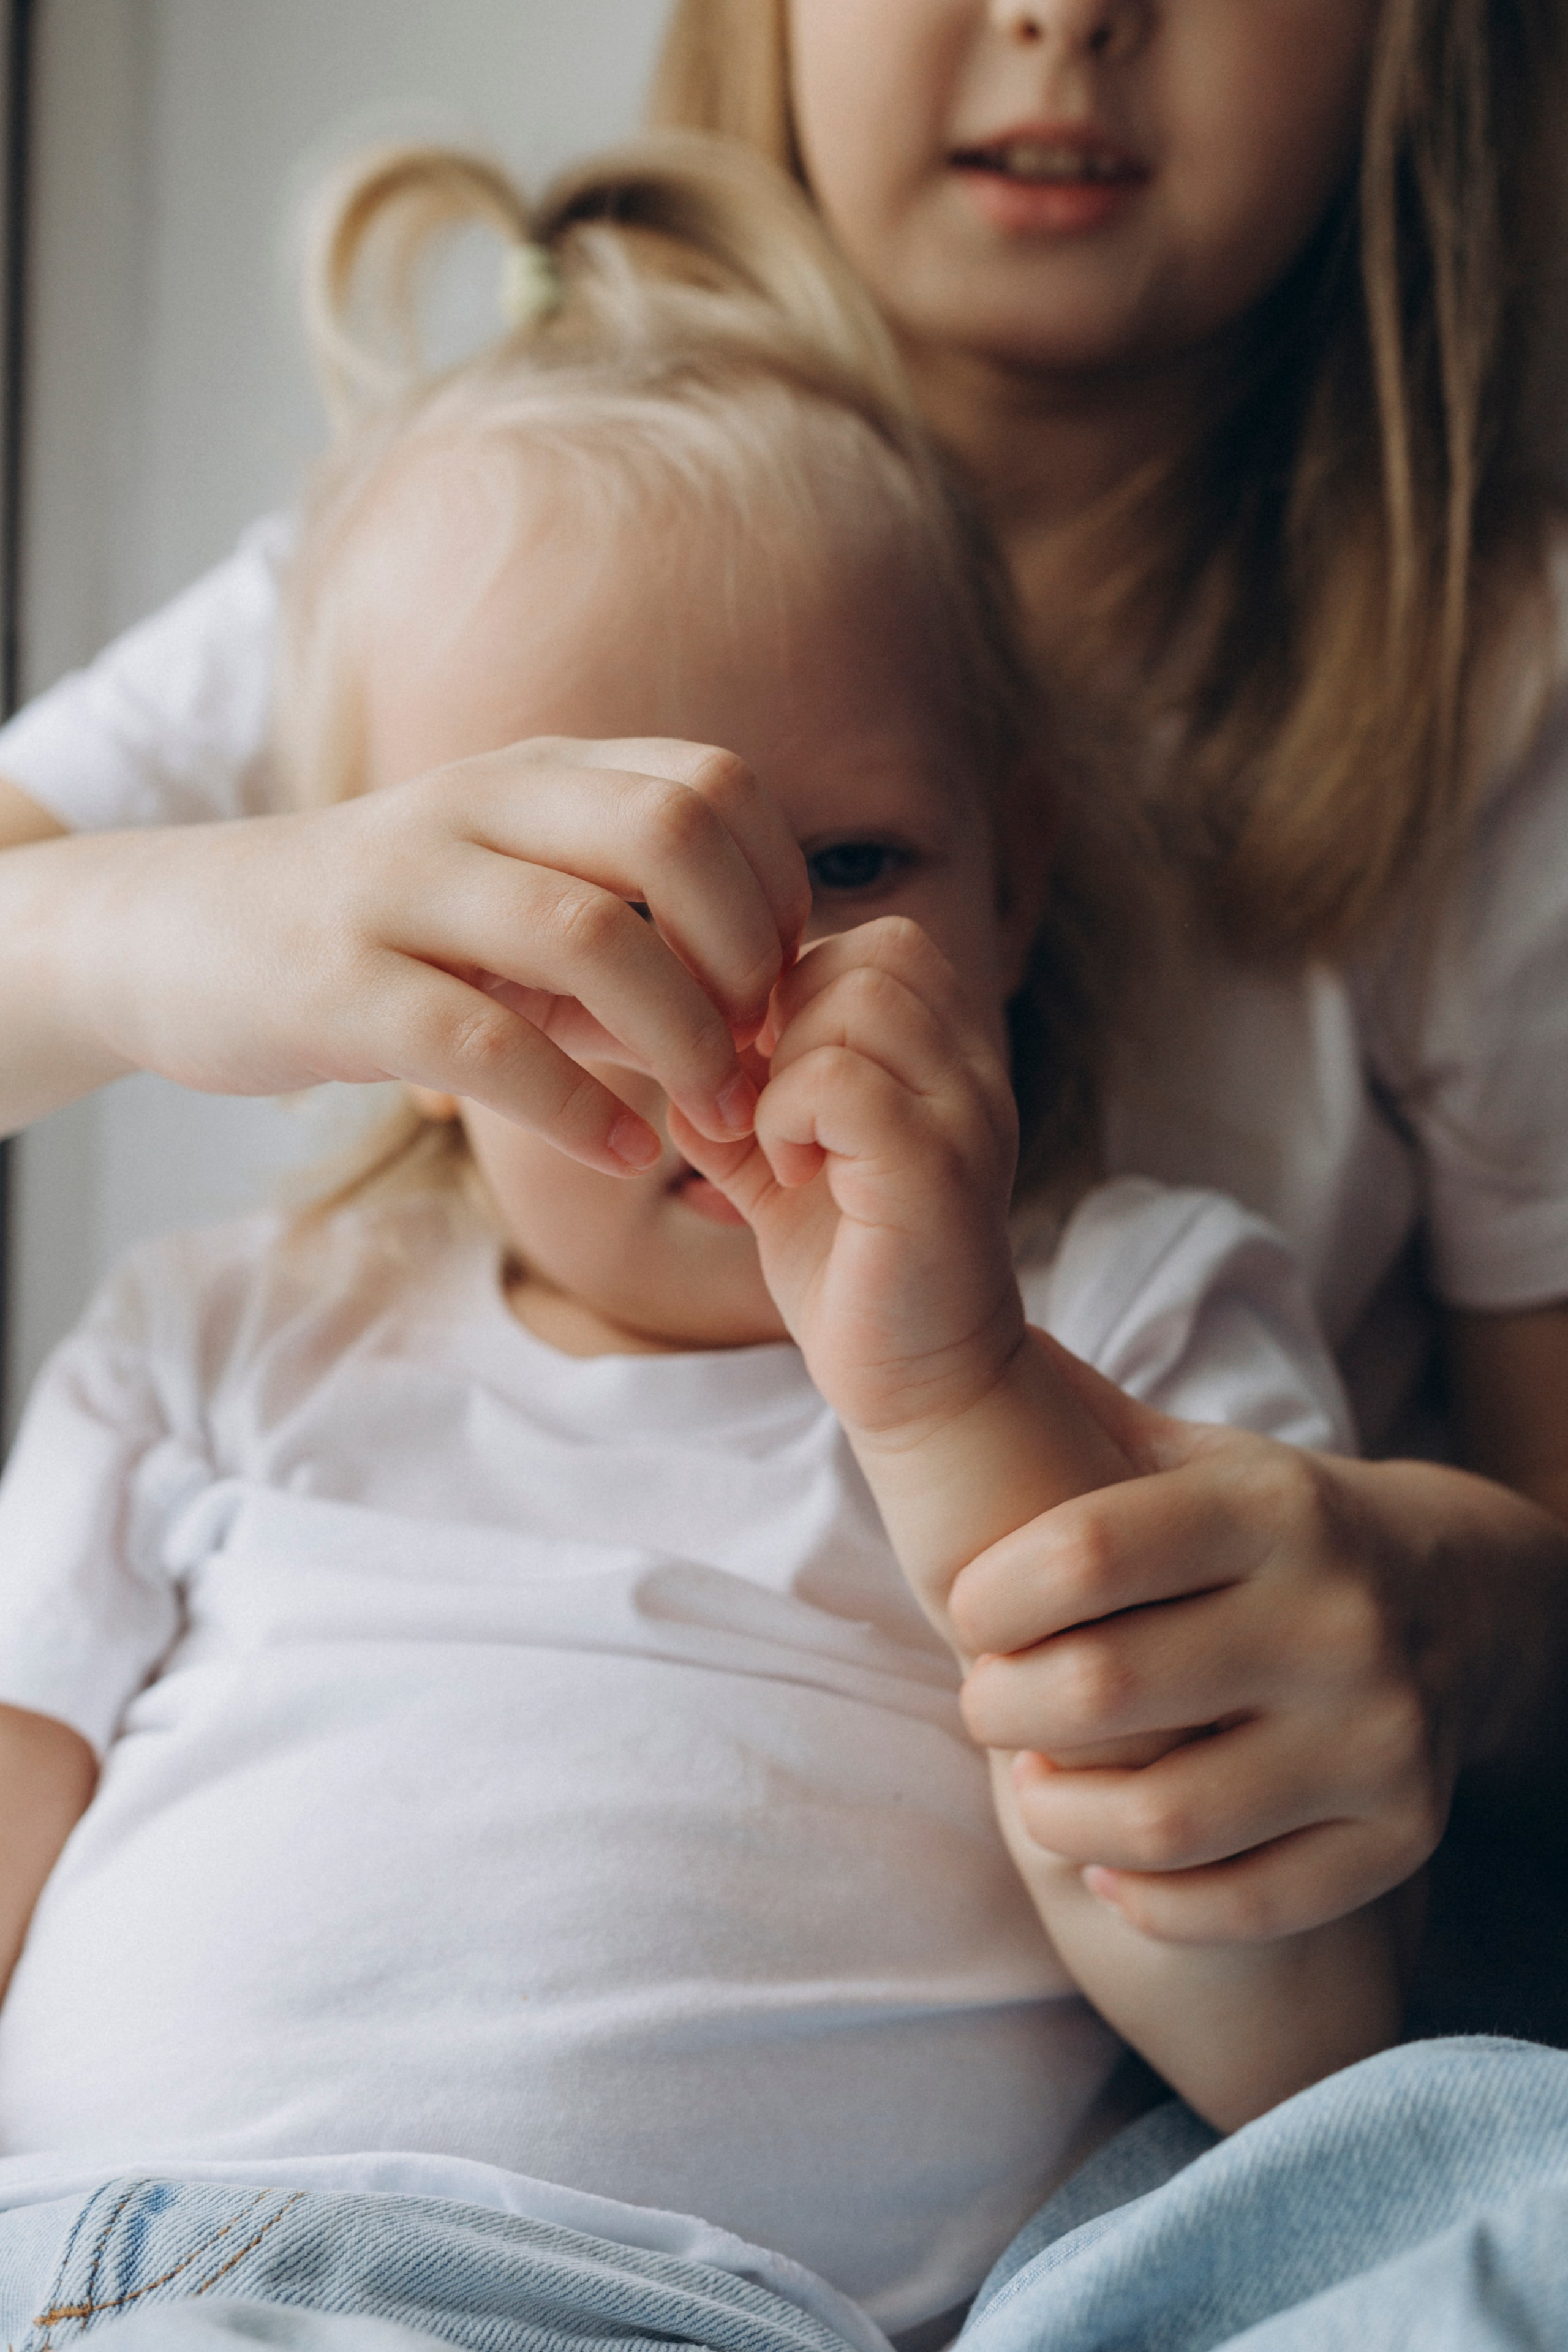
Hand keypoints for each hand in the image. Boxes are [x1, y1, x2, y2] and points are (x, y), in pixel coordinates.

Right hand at [37, 738, 807, 1166]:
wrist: (168, 935)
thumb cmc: (375, 932)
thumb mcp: (506, 901)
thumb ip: (627, 938)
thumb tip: (761, 1013)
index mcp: (532, 778)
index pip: (711, 786)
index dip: (776, 889)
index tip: (779, 987)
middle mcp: (476, 808)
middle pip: (671, 832)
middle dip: (748, 953)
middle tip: (758, 1051)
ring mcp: (402, 891)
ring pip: (593, 935)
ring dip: (682, 1039)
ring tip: (710, 1114)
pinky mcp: (339, 987)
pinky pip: (489, 1044)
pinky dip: (578, 1110)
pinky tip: (621, 1153)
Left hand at [671, 916, 1021, 1439]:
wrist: (918, 1385)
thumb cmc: (850, 1269)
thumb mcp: (779, 1160)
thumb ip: (739, 1094)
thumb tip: (668, 1043)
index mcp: (946, 1055)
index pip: (875, 943)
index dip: (794, 990)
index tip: (760, 1073)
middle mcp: (971, 1070)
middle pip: (872, 952)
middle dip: (788, 1019)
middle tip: (763, 1105)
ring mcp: (965, 1116)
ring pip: (856, 1000)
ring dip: (785, 1067)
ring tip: (780, 1143)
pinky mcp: (935, 1172)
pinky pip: (840, 1082)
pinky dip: (787, 1117)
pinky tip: (786, 1173)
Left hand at [951, 1343, 1567, 1942]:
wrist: (1461, 1599)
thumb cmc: (1268, 1530)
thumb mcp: (1194, 1452)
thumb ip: (1073, 1415)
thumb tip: (934, 1344)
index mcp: (1273, 1505)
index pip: (1086, 1551)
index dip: (990, 1596)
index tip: (969, 1611)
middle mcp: (1336, 1616)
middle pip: (1103, 1690)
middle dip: (1000, 1706)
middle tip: (986, 1702)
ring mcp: (1378, 1734)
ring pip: (1163, 1820)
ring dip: (1056, 1816)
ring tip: (1035, 1786)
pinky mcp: (1403, 1834)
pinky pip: (1241, 1905)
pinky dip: (1148, 1898)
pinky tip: (1111, 1862)